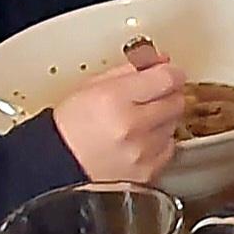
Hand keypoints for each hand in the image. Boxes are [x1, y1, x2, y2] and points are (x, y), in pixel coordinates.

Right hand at [52, 56, 187, 183]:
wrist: (57, 166)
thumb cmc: (69, 127)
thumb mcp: (92, 86)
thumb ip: (129, 70)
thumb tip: (158, 61)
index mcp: (114, 99)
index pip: (167, 78)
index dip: (171, 73)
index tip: (167, 73)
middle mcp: (131, 127)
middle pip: (176, 101)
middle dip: (166, 95)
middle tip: (149, 97)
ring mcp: (141, 153)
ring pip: (173, 125)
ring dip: (162, 120)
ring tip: (135, 122)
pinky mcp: (146, 172)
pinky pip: (168, 149)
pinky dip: (158, 142)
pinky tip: (138, 141)